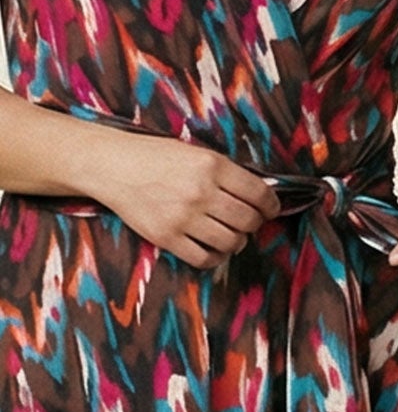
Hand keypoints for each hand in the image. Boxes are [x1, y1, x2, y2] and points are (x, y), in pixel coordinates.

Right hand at [91, 132, 276, 268]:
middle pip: (248, 220)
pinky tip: (214, 248)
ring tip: (232, 234)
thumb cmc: (155, 156)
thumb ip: (226, 172)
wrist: (111, 165)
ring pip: (231, 242)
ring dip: (238, 241)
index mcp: (212, 166)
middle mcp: (201, 192)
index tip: (270, 209)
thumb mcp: (196, 152)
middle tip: (250, 221)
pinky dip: (216, 257)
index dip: (271, 205)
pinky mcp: (166, 237)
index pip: (259, 194)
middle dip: (255, 223)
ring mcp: (183, 217)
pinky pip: (204, 258)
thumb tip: (257, 194)